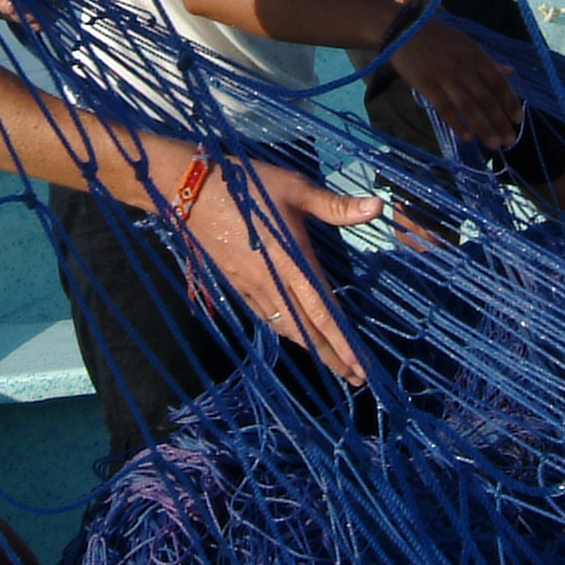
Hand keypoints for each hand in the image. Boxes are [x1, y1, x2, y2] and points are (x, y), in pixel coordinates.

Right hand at [171, 155, 381, 383]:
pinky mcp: (237, 285)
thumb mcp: (294, 189)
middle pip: (307, 330)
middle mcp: (274, 283)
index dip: (342, 341)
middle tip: (355, 378)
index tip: (360, 365)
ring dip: (311, 348)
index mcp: (293, 262)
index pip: (324, 312)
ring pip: (286, 327)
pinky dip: (286, 332)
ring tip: (331, 364)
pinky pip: (266, 317)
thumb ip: (334, 206)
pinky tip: (294, 336)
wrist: (188, 192)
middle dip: (332, 356)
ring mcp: (252, 287)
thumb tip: (377, 207)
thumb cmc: (245, 186)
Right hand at [383, 18, 524, 149]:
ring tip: (494, 144)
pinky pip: (445, 108)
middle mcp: (464, 67)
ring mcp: (445, 77)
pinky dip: (457, 124)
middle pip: (486, 99)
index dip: (509, 101)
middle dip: (500, 121)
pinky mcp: (426, 86)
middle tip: (510, 140)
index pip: (498, 82)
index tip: (518, 119)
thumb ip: (487, 60)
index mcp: (476, 55)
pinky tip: (467, 137)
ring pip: (468, 107)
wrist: (403, 30)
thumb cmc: (437, 37)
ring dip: (483, 127)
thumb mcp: (466, 43)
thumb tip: (509, 72)